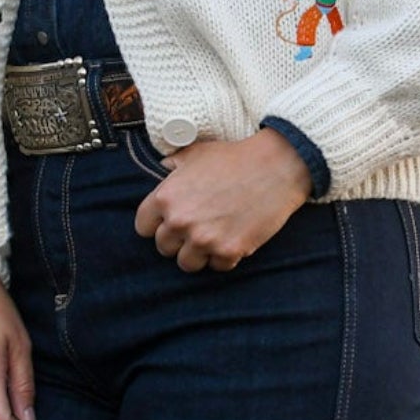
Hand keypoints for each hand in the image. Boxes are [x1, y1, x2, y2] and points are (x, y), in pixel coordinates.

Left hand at [134, 129, 312, 272]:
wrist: (277, 166)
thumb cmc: (235, 157)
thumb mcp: (198, 153)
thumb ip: (175, 162)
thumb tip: (164, 166)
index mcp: (166, 197)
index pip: (143, 227)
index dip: (157, 224)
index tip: (171, 221)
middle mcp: (180, 221)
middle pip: (164, 248)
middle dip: (178, 240)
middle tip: (197, 227)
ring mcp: (204, 239)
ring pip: (187, 263)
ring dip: (199, 253)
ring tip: (213, 237)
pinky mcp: (229, 251)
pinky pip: (217, 266)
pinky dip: (225, 257)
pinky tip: (233, 239)